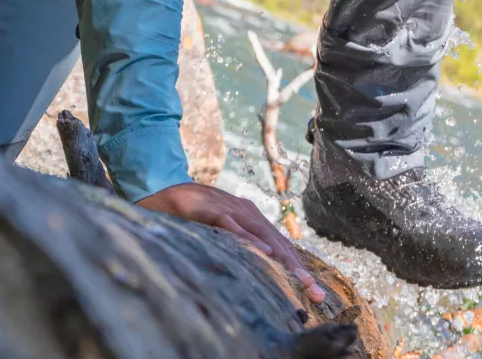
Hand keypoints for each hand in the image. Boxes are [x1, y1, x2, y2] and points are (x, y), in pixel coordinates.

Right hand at [136, 182, 325, 302]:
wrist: (167, 191)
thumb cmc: (195, 214)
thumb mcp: (222, 231)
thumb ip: (240, 244)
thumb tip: (260, 265)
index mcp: (251, 217)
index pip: (280, 244)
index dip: (297, 267)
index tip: (314, 291)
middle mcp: (246, 211)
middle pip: (277, 241)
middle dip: (297, 268)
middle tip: (314, 291)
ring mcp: (230, 208)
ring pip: (262, 234)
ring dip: (282, 257)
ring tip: (299, 278)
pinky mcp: (211, 208)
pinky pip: (233, 225)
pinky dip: (248, 238)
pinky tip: (263, 251)